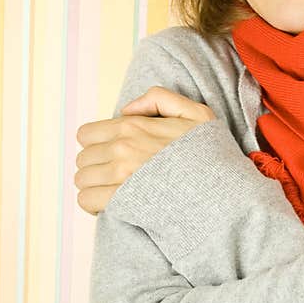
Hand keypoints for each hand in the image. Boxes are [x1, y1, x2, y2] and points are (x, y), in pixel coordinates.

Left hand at [75, 86, 215, 214]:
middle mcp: (123, 148)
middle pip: (82, 158)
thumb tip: (126, 109)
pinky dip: (95, 204)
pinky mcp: (122, 201)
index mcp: (133, 126)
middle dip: (96, 166)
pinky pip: (87, 200)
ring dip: (95, 186)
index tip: (113, 155)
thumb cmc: (210, 155)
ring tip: (114, 190)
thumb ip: (160, 98)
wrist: (222, 191)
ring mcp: (121, 175)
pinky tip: (113, 204)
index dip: (97, 145)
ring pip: (81, 180)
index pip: (87, 134)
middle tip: (116, 175)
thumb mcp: (196, 113)